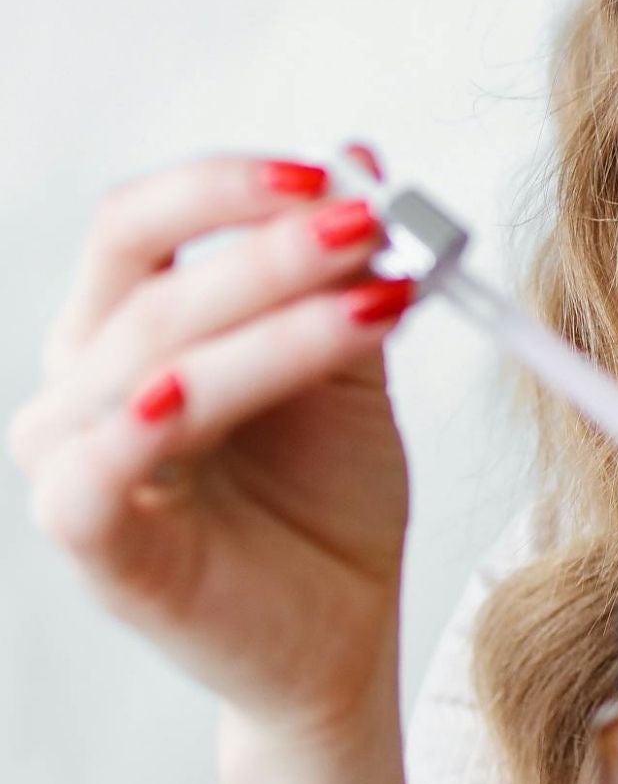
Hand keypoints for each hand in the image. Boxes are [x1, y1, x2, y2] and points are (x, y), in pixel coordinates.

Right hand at [9, 146, 421, 739]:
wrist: (345, 629)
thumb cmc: (328, 497)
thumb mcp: (351, 366)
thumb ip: (347, 272)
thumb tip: (360, 154)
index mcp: (133, 327)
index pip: (143, 221)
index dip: (230, 185)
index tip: (341, 173)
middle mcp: (85, 383)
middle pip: (146, 276)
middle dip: (266, 243)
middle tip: (368, 224)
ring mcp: (77, 463)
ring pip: (151, 359)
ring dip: (273, 320)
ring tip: (376, 299)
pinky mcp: (97, 545)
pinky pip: (91, 474)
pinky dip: (137, 425)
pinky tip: (189, 394)